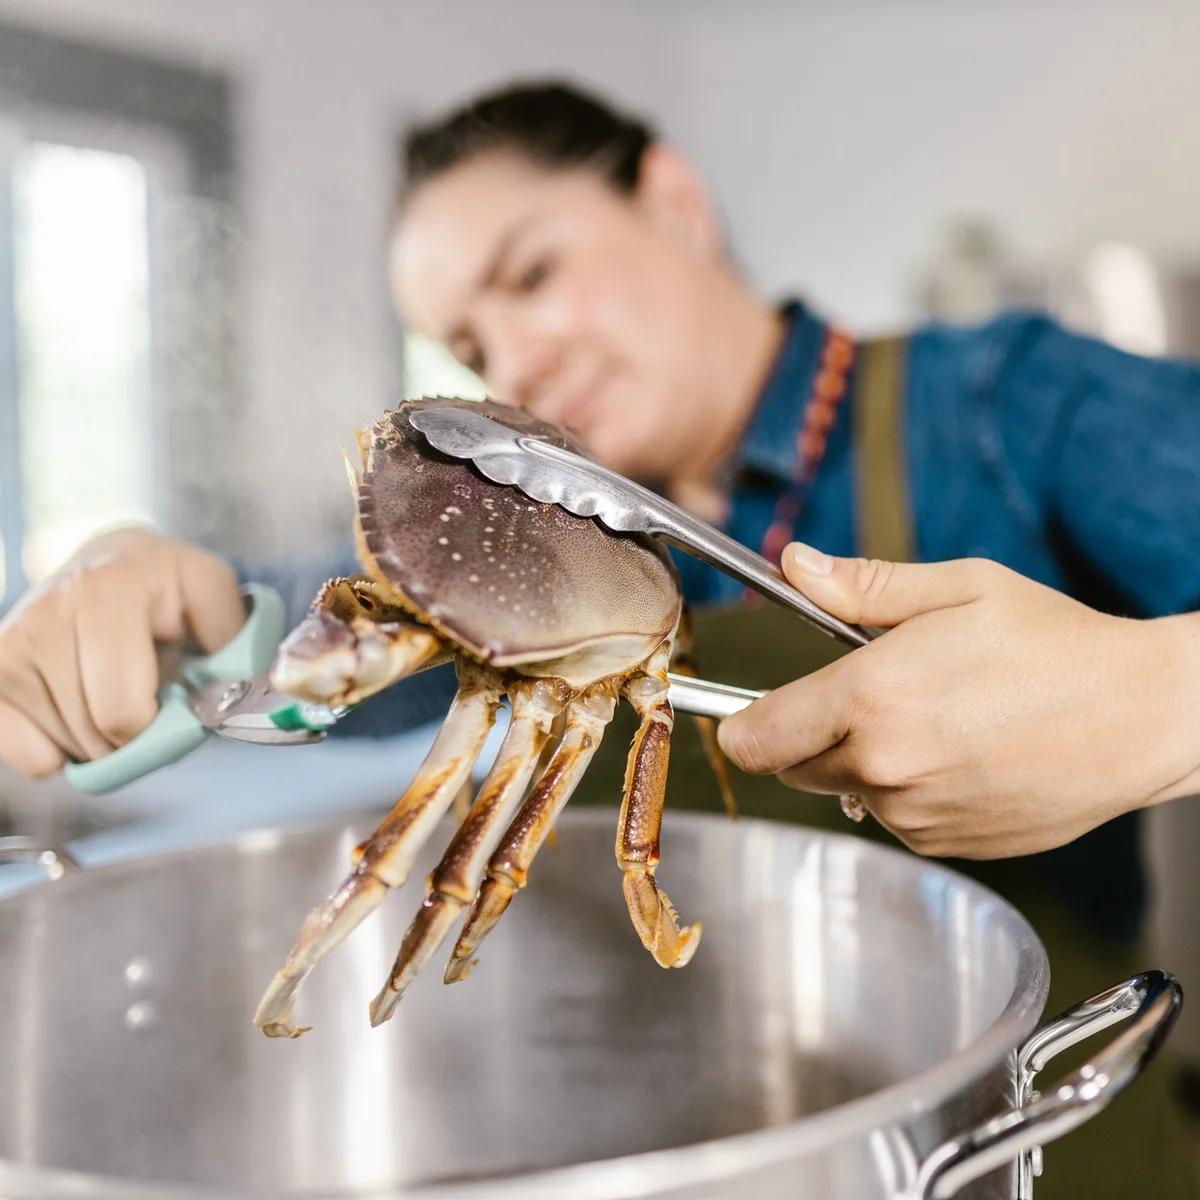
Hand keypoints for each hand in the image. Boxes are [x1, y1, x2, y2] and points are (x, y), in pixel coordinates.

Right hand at [0, 527, 244, 777]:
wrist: (106, 560)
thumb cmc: (167, 587)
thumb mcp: (213, 595)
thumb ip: (236, 645)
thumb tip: (240, 698)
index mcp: (108, 590)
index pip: (121, 711)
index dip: (158, 728)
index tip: (173, 701)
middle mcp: (45, 612)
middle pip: (93, 735)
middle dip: (134, 735)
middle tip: (147, 695)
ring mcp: (9, 642)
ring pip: (63, 749)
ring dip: (101, 741)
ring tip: (113, 689)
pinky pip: (28, 756)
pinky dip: (58, 750)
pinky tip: (77, 706)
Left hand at [717, 543, 1199, 858]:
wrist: (1145, 717)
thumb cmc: (1055, 643)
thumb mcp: (958, 589)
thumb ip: (861, 587)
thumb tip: (792, 565)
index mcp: (872, 700)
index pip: (754, 737)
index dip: (739, 724)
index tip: (744, 712)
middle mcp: (885, 768)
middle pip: (793, 768)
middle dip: (808, 733)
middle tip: (867, 693)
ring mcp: (917, 815)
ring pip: (846, 793)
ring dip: (862, 762)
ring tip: (933, 719)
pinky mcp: (949, 845)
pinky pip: (895, 819)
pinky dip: (907, 791)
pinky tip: (960, 754)